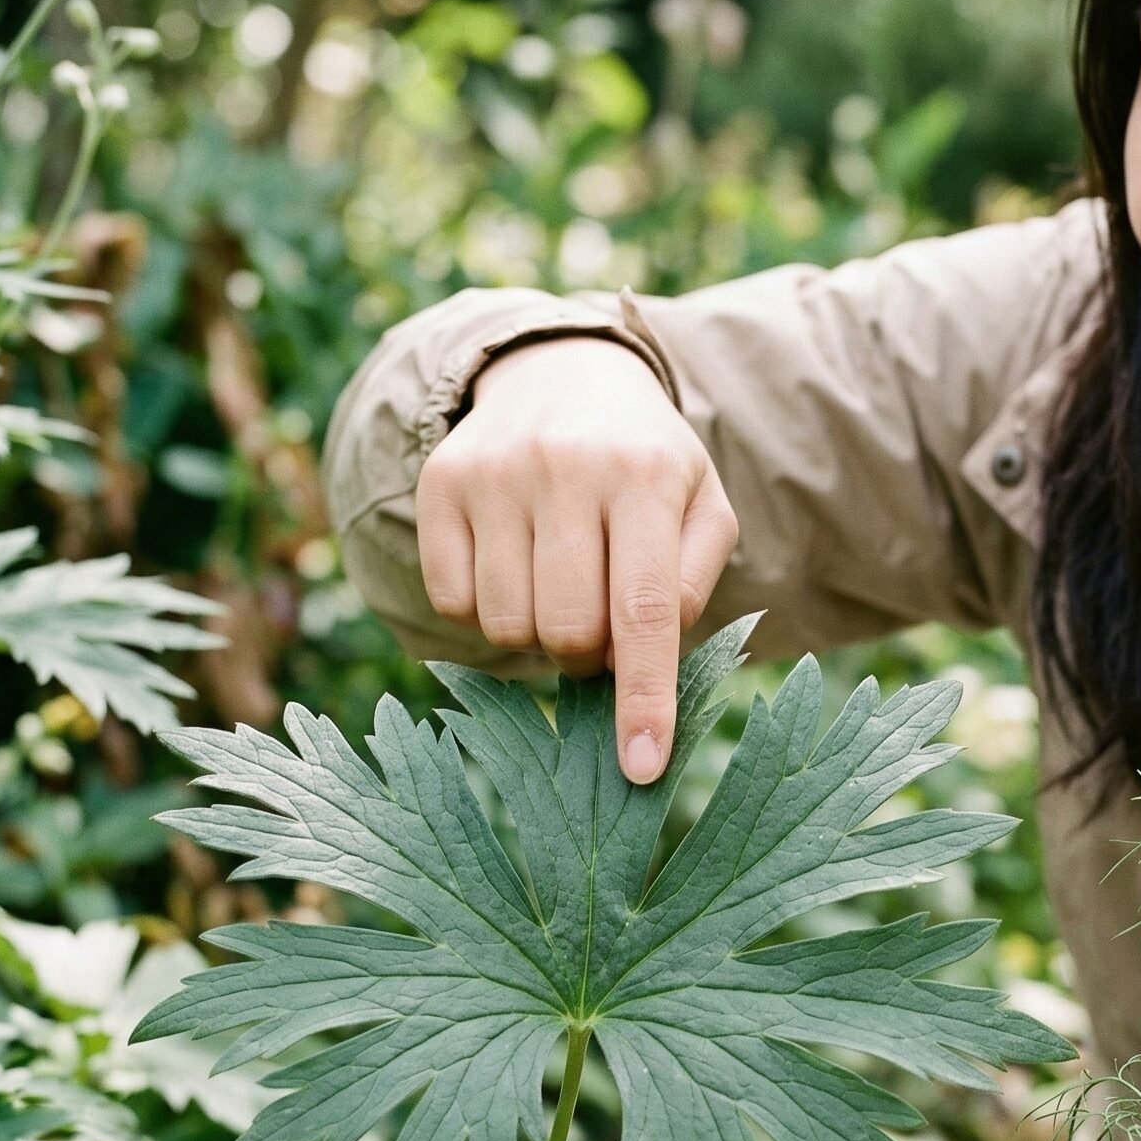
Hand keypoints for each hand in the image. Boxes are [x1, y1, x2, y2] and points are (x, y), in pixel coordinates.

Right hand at [416, 337, 738, 785]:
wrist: (562, 371)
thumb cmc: (646, 464)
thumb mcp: (700, 506)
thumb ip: (695, 582)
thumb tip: (653, 656)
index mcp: (645, 477)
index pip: (645, 610)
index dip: (644, 698)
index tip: (643, 769)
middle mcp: (566, 468)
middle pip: (568, 631)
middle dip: (589, 654)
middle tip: (602, 621)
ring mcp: (495, 473)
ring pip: (506, 625)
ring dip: (537, 633)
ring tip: (559, 585)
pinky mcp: (439, 482)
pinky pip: (452, 601)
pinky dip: (485, 608)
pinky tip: (512, 566)